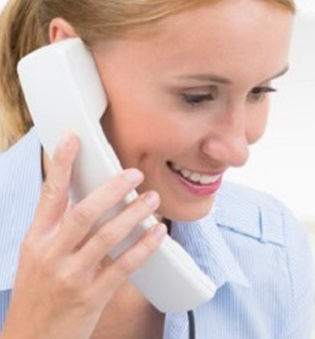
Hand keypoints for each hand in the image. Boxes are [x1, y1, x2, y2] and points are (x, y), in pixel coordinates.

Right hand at [1, 132, 166, 338]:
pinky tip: (158, 233)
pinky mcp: (91, 296)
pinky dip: (143, 247)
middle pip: (84, 212)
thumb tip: (88, 199)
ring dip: (133, 214)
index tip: (73, 138)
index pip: (49, 195)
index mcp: (36, 240)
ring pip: (106, 237)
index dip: (62, 164)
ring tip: (152, 199)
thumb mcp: (37, 259)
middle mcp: (51, 254)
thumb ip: (59, 230)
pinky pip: (123, 266)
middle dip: (112, 189)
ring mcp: (71, 276)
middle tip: (135, 174)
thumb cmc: (39, 295)